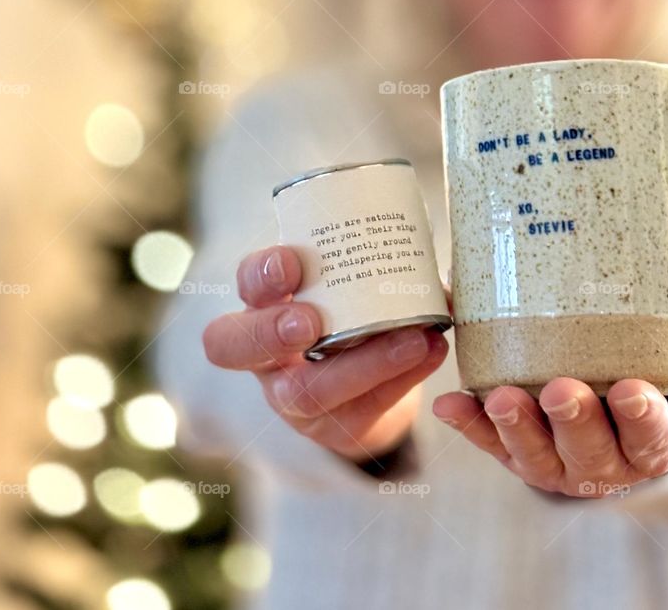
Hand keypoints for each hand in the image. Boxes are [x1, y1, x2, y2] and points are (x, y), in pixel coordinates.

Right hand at [202, 245, 448, 461]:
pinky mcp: (336, 427)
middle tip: (310, 321)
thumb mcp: (347, 284)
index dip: (259, 275)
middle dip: (271, 331)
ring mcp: (293, 398)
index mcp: (264, 304)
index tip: (290, 262)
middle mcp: (265, 354)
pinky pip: (365, 408)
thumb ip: (365, 264)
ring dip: (366, 363)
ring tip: (414, 339)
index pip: (246, 284)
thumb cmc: (352, 313)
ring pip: (310, 392)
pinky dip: (404, 378)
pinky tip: (432, 351)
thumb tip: (415, 242)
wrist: (371, 384)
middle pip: (235, 347)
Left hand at [431, 343, 667, 497]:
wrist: (616, 425)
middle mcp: (603, 462)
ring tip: (500, 397)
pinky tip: (451, 403)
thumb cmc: (657, 393)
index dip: (642, 419)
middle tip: (559, 390)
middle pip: (588, 451)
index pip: (652, 440)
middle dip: (573, 422)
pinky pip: (489, 444)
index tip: (632, 391)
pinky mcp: (514, 451)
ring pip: (534, 456)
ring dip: (514, 428)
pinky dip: (469, 425)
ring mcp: (555, 461)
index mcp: (652, 443)